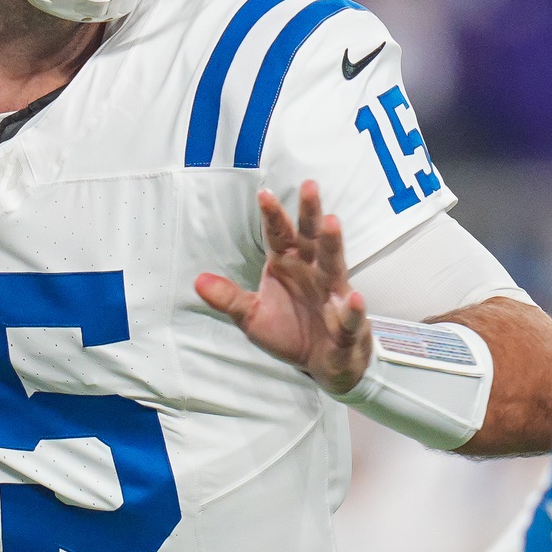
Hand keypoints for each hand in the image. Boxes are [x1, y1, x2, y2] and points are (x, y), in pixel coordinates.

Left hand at [195, 181, 373, 395]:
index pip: (280, 236)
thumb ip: (228, 298)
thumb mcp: (251, 316)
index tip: (263, 194)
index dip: (272, 216)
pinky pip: (351, 316)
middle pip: (312, 239)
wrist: (323, 364)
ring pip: (334, 266)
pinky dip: (354, 308)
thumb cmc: (290, 331)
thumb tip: (197, 281)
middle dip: (311, 214)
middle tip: (309, 186)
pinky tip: (353, 298)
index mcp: (288, 265)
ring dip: (333, 245)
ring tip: (332, 223)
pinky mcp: (349, 326)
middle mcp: (313, 273)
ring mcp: (333, 296)